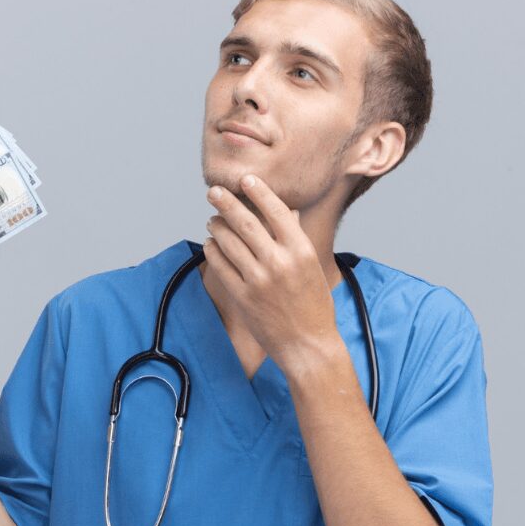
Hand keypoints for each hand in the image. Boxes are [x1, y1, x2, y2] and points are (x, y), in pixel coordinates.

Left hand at [202, 173, 339, 375]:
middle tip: (214, 191)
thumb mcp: (312, 268)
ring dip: (217, 227)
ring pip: (229, 242)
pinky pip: (220, 266)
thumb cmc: (314, 306)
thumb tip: (286, 212)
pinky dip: (213, 251)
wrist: (308, 345)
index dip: (258, 192)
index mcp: (301, 251)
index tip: (245, 179)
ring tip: (212, 219)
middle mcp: (279, 262)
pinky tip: (211, 244)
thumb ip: (296, 240)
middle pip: (246, 222)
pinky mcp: (242, 297)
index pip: (276, 211)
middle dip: (226, 203)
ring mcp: (258, 280)